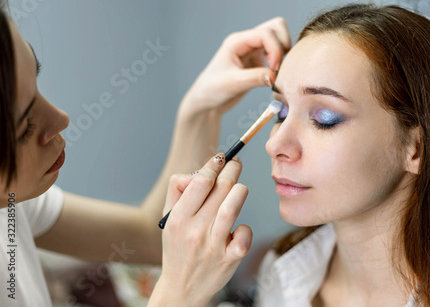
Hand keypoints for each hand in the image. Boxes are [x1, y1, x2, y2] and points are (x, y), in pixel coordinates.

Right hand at [150, 154, 251, 305]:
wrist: (182, 288)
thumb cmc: (178, 247)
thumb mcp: (168, 219)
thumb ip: (178, 190)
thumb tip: (198, 172)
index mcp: (178, 219)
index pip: (200, 182)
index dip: (213, 164)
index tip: (220, 157)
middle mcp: (196, 230)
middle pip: (221, 188)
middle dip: (232, 169)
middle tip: (236, 163)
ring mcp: (214, 245)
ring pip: (233, 205)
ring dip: (240, 190)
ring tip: (238, 188)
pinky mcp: (230, 258)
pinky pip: (244, 233)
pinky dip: (244, 227)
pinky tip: (236, 228)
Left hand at [180, 17, 290, 116]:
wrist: (207, 101)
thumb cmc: (213, 90)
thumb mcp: (232, 84)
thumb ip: (254, 78)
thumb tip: (275, 76)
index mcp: (237, 42)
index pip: (266, 33)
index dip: (275, 49)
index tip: (274, 69)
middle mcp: (247, 42)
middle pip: (276, 27)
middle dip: (283, 45)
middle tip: (278, 67)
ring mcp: (254, 50)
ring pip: (279, 38)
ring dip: (284, 53)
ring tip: (277, 72)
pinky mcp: (259, 61)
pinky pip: (278, 54)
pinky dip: (282, 62)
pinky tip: (274, 77)